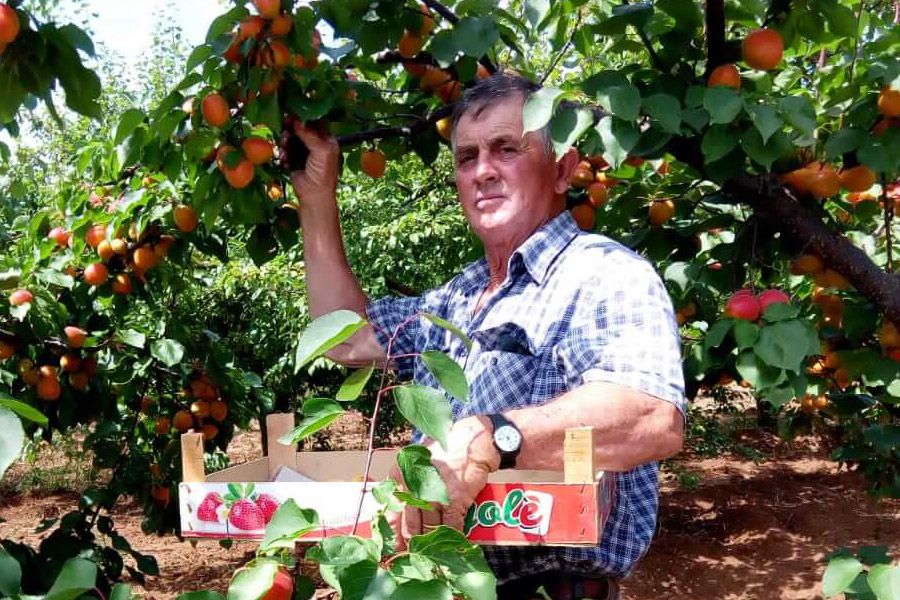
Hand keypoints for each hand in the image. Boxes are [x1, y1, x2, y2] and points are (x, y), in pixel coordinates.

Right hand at [279, 117, 339, 205]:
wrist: (313, 195)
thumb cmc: (322, 173)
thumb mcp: (320, 151)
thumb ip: (309, 134)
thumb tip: (296, 119)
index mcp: (327, 140)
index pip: (316, 123)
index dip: (304, 117)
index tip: (292, 113)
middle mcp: (316, 144)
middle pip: (301, 130)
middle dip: (291, 129)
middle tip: (283, 126)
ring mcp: (304, 152)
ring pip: (291, 139)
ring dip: (286, 141)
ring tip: (283, 146)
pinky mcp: (294, 160)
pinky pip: (286, 151)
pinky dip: (283, 153)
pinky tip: (284, 159)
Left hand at [388, 416, 499, 548]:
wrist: (468, 443)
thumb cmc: (441, 454)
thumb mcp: (414, 465)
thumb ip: (404, 488)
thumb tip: (398, 519)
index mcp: (399, 478)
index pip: (390, 516)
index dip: (393, 537)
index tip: (395, 550)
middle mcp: (413, 488)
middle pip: (409, 528)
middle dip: (412, 543)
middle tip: (415, 554)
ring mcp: (434, 497)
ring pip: (428, 530)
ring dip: (431, 542)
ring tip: (432, 552)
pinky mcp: (454, 502)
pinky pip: (449, 528)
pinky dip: (450, 537)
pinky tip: (450, 543)